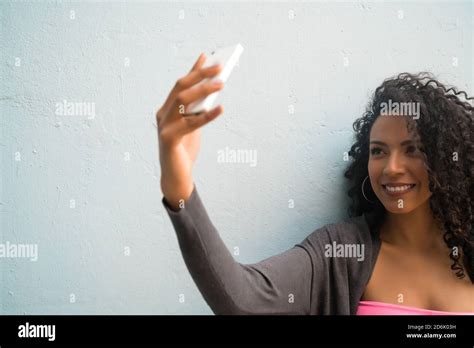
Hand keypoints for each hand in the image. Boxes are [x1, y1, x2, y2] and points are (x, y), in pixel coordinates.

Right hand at [156, 53, 224, 209]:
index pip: (181, 85)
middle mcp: (162, 114)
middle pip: (180, 88)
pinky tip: (221, 109)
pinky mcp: (168, 139)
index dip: (193, 70)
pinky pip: (189, 124)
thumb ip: (198, 110)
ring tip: (222, 84)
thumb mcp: (193, 126)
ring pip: (183, 101)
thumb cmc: (185, 150)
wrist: (176, 177)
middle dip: (200, 75)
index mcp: (167, 109)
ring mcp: (163, 126)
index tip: (207, 56)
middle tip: (219, 66)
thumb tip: (213, 90)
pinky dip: (206, 116)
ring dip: (204, 90)